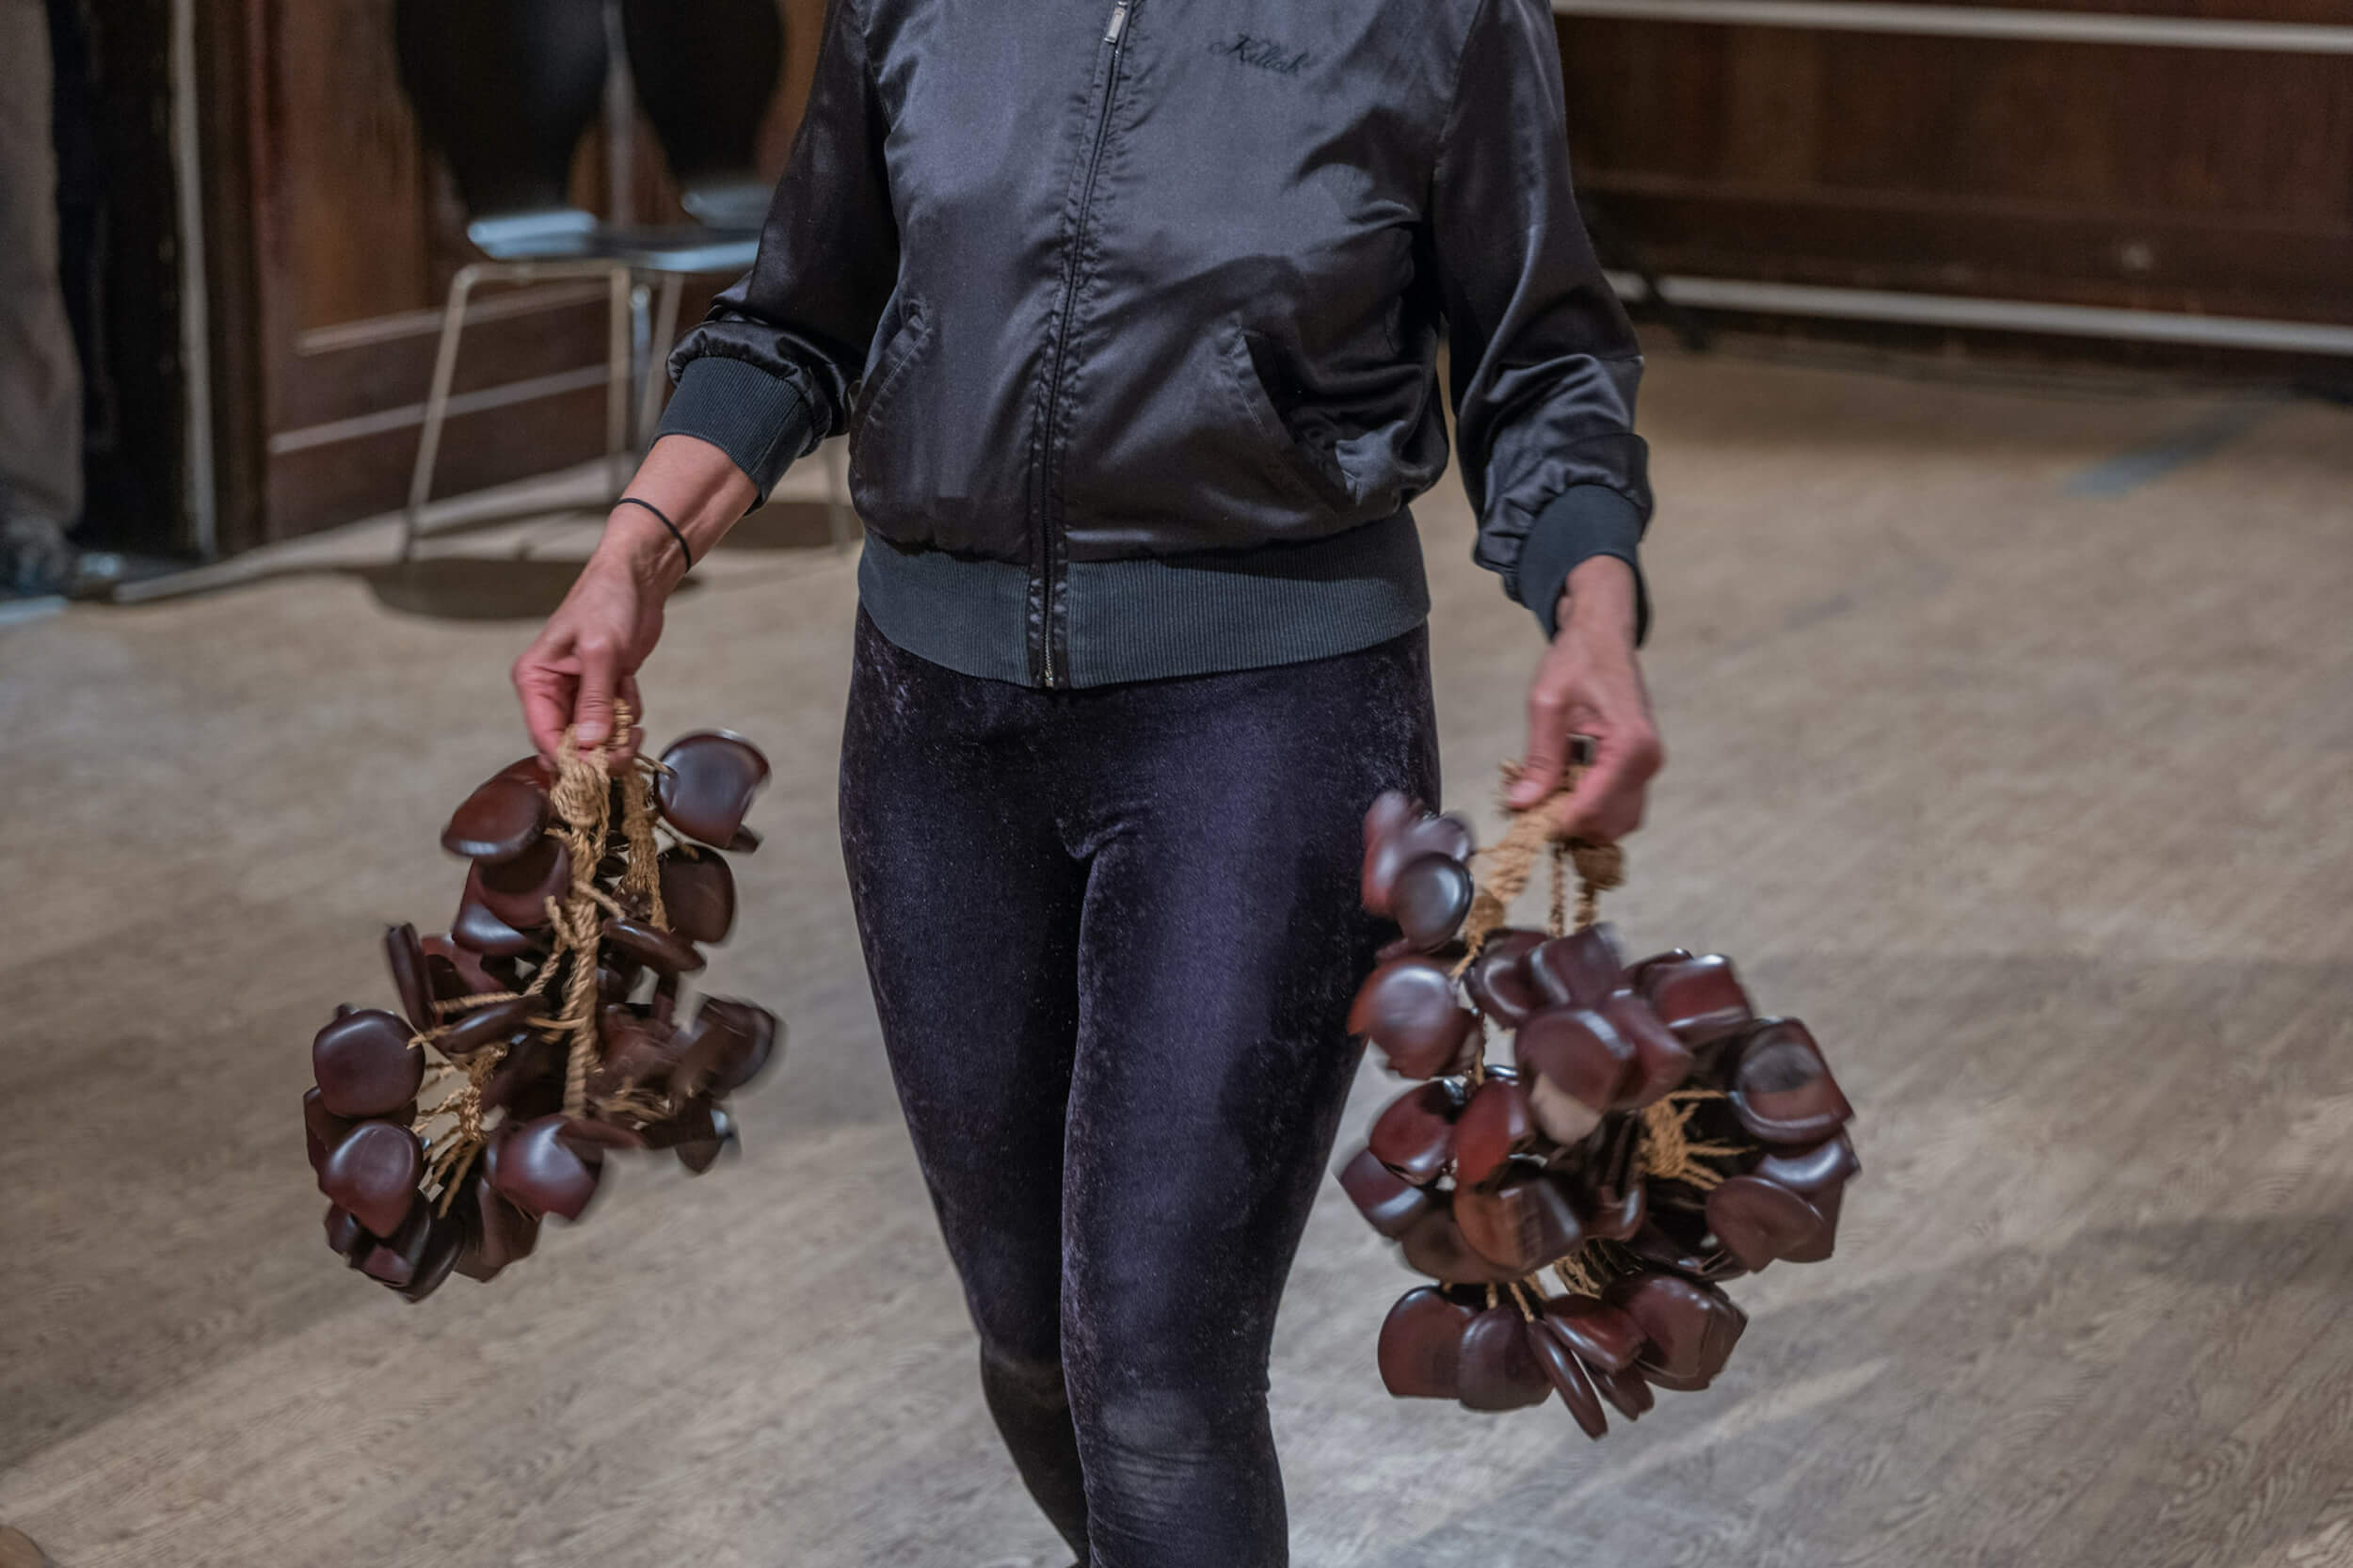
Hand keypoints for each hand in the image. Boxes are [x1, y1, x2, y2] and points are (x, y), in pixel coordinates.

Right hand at [510, 510, 682, 763]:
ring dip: (618, 732)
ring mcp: (577, 694)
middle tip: (628, 744)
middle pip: (569, 745)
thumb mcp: (601, 651)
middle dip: (600, 751)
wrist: (637, 579)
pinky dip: (628, 713)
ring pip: (594, 739)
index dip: (572, 758)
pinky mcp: (602, 692)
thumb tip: (590, 745)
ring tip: (630, 707)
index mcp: (534, 679)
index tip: (600, 766)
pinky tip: (630, 685)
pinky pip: (614, 722)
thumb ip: (596, 700)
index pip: (544, 736)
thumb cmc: (608, 601)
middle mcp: (550, 691)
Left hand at [1506, 555, 1661, 840]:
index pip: (1591, 809)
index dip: (1555, 821)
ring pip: (1617, 822)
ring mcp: (1649, 766)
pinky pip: (1620, 805)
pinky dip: (1592, 806)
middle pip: (1607, 824)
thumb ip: (1539, 759)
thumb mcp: (1547, 706)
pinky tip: (1565, 784)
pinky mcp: (1642, 766)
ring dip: (1581, 818)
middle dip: (1569, 823)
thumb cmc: (1577, 660)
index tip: (1525, 816)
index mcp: (1629, 746)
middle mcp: (1647, 761)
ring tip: (1549, 793)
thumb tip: (1522, 805)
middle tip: (1533, 805)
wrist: (1603, 636)